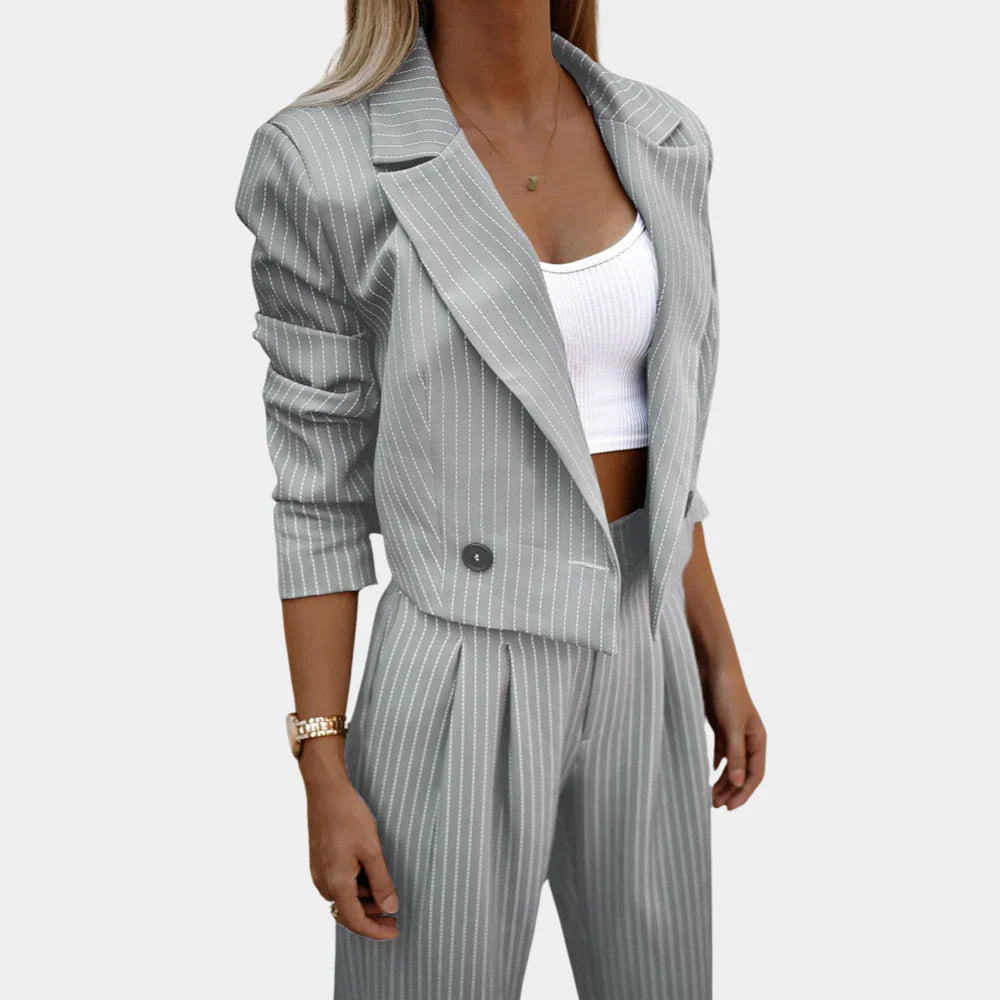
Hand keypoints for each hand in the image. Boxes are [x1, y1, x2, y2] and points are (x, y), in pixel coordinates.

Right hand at [302, 748, 399, 939]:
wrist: (326, 792)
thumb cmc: (349, 817)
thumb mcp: (372, 850)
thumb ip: (382, 882)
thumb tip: (390, 908)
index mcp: (336, 883)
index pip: (356, 921)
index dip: (377, 931)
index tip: (395, 930)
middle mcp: (323, 883)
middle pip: (348, 913)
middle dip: (371, 915)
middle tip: (394, 911)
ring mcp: (318, 873)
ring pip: (343, 898)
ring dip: (363, 899)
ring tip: (384, 885)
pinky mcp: (318, 863)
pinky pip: (337, 884)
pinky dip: (354, 886)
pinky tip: (368, 872)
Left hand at [702, 661, 765, 809]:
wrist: (713, 665)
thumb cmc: (728, 692)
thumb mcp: (732, 726)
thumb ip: (736, 754)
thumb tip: (740, 784)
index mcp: (758, 739)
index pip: (756, 774)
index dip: (744, 793)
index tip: (730, 808)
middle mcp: (748, 737)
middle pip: (743, 772)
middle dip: (731, 790)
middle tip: (715, 806)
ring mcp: (734, 731)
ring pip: (731, 763)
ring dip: (722, 780)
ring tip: (709, 795)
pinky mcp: (720, 724)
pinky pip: (721, 750)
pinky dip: (717, 762)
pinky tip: (709, 771)